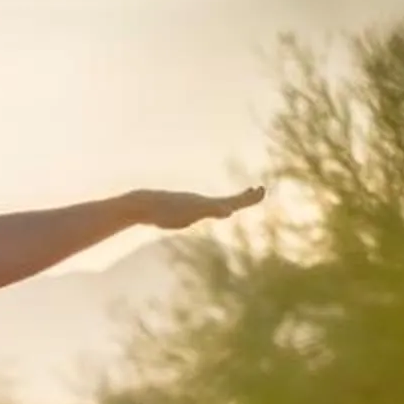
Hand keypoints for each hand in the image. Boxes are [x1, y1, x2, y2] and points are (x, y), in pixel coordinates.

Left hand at [132, 185, 263, 229]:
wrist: (143, 205)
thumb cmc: (167, 210)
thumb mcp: (192, 211)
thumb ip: (211, 210)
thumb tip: (230, 210)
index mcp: (206, 204)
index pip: (233, 201)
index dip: (247, 198)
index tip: (261, 190)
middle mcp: (201, 203)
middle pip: (227, 201)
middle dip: (243, 198)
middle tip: (258, 190)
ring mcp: (191, 206)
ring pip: (214, 206)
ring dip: (228, 203)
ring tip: (235, 205)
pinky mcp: (180, 212)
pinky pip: (201, 211)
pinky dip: (211, 211)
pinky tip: (208, 213)